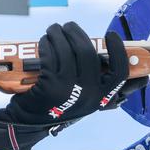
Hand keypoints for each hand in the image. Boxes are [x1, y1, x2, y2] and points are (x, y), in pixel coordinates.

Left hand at [0, 22, 128, 125]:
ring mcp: (69, 90)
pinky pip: (50, 56)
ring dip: (58, 35)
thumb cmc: (57, 105)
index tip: (111, 35)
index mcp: (102, 98)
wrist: (29, 123)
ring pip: (67, 51)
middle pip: (89, 53)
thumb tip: (108, 53)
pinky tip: (44, 41)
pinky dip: (47, 45)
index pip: (120, 73)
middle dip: (76, 34)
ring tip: (53, 30)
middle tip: (68, 26)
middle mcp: (89, 95)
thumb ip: (95, 81)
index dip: (118, 51)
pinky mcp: (50, 86)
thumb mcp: (82, 98)